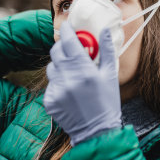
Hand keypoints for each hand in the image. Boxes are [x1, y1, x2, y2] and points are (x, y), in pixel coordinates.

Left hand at [43, 21, 121, 144]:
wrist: (96, 132)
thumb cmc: (107, 102)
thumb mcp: (110, 75)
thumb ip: (106, 50)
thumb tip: (104, 30)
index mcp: (84, 70)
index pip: (69, 41)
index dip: (67, 31)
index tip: (68, 26)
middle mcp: (68, 78)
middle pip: (56, 51)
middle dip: (62, 46)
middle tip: (71, 48)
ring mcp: (57, 90)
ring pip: (52, 67)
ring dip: (60, 65)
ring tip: (72, 72)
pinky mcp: (49, 100)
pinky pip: (51, 84)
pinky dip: (59, 82)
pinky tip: (70, 90)